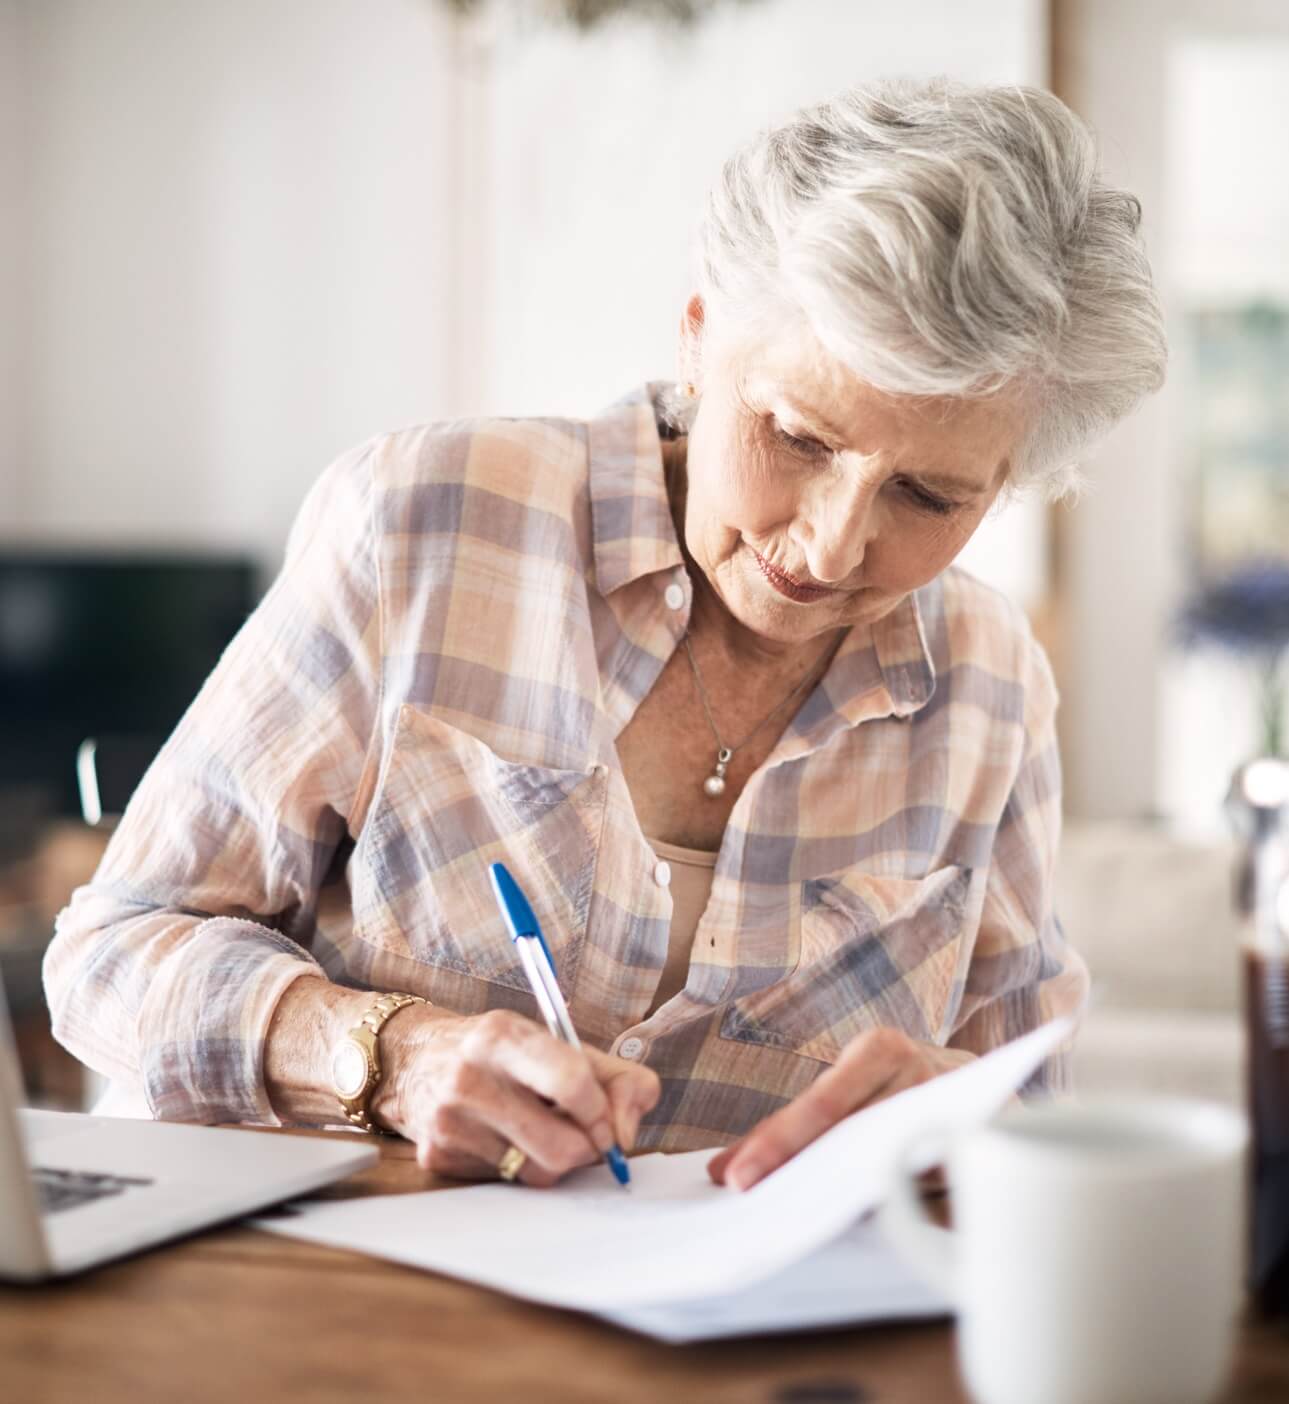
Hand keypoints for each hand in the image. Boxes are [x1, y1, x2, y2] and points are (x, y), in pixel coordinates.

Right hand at [371, 1007, 659, 1186]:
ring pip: (537, 1174)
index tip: (607, 1119)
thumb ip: (616, 1077)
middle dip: (585, 1147)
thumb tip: (626, 1133)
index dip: (602, 1110)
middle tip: (580, 1130)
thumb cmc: (503, 1053)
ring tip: (536, 1127)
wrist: (414, 1060)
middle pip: (562, 1147)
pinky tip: (502, 1137)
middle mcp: (469, 1078)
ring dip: (552, 1160)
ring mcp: (448, 1122)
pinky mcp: (436, 1158)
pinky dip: (518, 1166)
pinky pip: (506, 1184)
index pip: (571, 1081)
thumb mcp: (558, 1044)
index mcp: (502, 1036)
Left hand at [707, 1027, 973, 1190]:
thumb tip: (721, 1170)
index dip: (778, 1142)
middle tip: (748, 1198)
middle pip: (849, 1132)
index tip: (737, 1176)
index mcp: (881, 1048)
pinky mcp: (971, 1152)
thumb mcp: (849, 1086)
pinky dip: (879, 1202)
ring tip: (789, 1214)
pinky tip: (845, 1219)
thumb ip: (791, 1126)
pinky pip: (919, 1183)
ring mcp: (950, 1114)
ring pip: (884, 1161)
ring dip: (834, 1192)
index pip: (823, 1102)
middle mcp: (919, 1072)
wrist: (981, 1084)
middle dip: (794, 1168)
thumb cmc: (896, 1086)